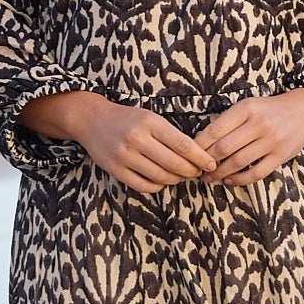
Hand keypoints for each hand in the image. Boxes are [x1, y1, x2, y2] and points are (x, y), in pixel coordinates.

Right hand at [15, 91, 217, 194]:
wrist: (92, 120)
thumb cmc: (128, 119)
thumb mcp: (151, 117)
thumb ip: (171, 135)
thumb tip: (197, 156)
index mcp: (150, 122)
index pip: (183, 145)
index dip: (200, 158)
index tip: (211, 164)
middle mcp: (136, 139)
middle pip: (174, 164)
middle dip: (191, 171)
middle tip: (197, 173)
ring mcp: (124, 156)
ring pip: (160, 177)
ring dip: (175, 180)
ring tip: (180, 176)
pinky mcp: (115, 170)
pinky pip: (144, 186)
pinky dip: (158, 186)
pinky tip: (162, 181)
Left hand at [196, 89, 303, 185]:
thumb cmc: (268, 110)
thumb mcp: (248, 106)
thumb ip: (228, 121)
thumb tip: (201, 143)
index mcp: (247, 108)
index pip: (215, 129)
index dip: (199, 145)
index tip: (190, 154)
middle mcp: (259, 123)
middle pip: (224, 148)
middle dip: (207, 162)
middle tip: (197, 169)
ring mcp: (272, 140)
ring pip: (238, 162)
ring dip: (220, 173)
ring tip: (209, 178)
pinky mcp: (281, 155)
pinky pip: (256, 173)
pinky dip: (240, 180)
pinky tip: (229, 180)